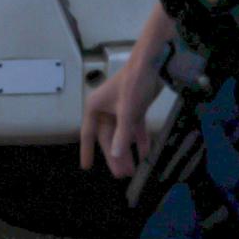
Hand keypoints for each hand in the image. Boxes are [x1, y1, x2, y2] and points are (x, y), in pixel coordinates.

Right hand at [80, 54, 166, 179]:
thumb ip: (122, 135)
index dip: (87, 151)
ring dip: (128, 151)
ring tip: (133, 170)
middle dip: (115, 157)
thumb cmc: (133, 83)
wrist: (151, 64)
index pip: (88, 134)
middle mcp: (105, 109)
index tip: (86, 167)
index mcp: (95, 108)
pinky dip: (140, 140)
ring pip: (122, 135)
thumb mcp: (127, 112)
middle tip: (121, 175)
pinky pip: (135, 129)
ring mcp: (120, 109)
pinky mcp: (134, 108)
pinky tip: (145, 154)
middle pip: (108, 138)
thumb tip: (115, 156)